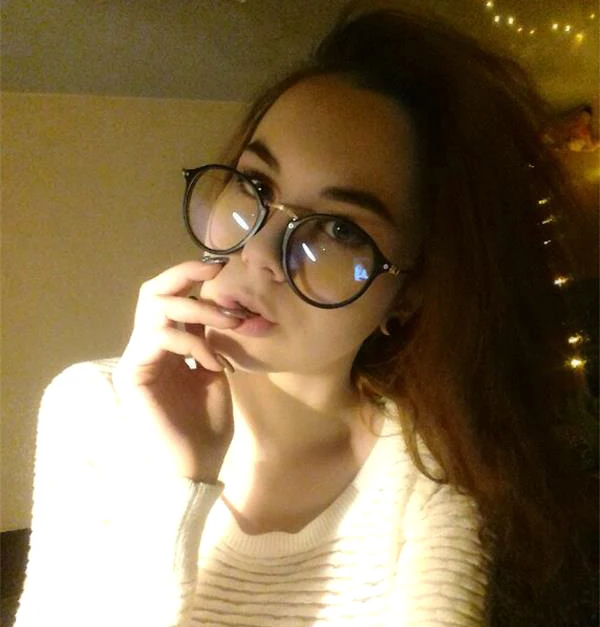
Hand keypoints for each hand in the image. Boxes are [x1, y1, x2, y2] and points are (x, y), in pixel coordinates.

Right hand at [112, 260, 239, 482]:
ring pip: (155, 308)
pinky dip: (192, 341)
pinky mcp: (132, 374)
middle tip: (216, 274)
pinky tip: (213, 362)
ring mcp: (136, 360)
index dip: (190, 277)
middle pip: (150, 292)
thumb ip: (210, 341)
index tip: (220, 268)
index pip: (169, 298)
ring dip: (198, 309)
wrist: (196, 466)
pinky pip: (158, 337)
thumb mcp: (215, 373)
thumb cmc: (206, 425)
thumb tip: (218, 309)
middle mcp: (145, 347)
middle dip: (184, 275)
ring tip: (230, 323)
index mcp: (165, 346)